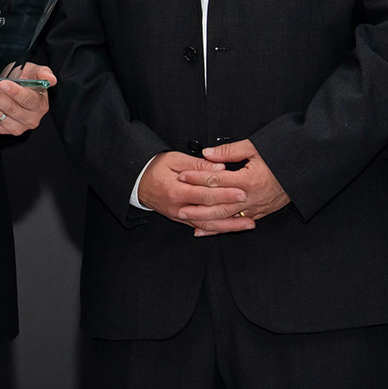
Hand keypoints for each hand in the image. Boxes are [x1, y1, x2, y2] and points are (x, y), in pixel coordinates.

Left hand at [0, 63, 55, 135]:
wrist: (18, 90)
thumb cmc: (27, 82)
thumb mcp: (35, 72)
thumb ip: (42, 73)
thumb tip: (51, 79)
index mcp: (39, 105)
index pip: (28, 100)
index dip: (15, 92)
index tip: (3, 83)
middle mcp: (29, 119)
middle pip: (10, 109)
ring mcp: (15, 126)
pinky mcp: (2, 129)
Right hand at [138, 151, 252, 232]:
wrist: (138, 182)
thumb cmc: (155, 168)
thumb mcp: (174, 159)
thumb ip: (198, 165)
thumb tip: (219, 168)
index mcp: (177, 192)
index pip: (206, 195)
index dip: (225, 194)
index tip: (241, 191)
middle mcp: (179, 208)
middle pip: (210, 213)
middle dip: (232, 211)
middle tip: (249, 206)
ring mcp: (180, 217)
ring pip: (208, 226)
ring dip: (229, 226)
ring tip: (248, 223)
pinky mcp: (182, 220)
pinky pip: (202, 227)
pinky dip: (217, 229)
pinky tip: (231, 228)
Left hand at [187, 139, 290, 236]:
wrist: (303, 171)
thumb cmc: (280, 156)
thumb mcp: (255, 148)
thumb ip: (229, 151)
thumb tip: (207, 153)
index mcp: (248, 180)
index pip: (216, 180)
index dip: (197, 178)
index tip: (182, 176)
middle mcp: (251, 197)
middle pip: (217, 204)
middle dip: (196, 204)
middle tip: (178, 205)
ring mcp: (255, 208)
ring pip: (225, 217)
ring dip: (205, 219)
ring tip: (187, 218)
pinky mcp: (259, 214)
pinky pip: (235, 224)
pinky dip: (220, 228)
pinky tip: (206, 229)